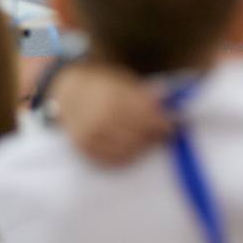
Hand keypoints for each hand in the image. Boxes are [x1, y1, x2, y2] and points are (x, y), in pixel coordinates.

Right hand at [51, 61, 171, 165]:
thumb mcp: (125, 82)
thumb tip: (171, 103)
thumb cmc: (104, 86)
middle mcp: (102, 118)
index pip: (147, 116)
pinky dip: (127, 157)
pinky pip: (112, 160)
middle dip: (154, 136)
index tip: (173, 125)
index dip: (163, 123)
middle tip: (163, 135)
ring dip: (142, 147)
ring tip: (148, 142)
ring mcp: (91, 135)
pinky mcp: (85, 148)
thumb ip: (145, 95)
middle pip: (139, 135)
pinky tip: (133, 150)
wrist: (69, 94)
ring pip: (128, 150)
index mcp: (114, 98)